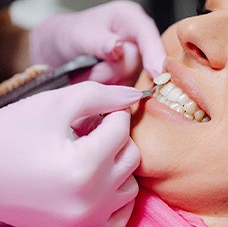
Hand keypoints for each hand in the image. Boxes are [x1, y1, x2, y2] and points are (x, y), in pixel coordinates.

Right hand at [0, 82, 141, 226]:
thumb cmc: (11, 135)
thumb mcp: (53, 105)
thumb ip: (99, 95)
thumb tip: (134, 95)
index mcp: (83, 167)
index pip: (121, 129)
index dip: (113, 113)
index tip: (99, 111)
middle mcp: (90, 200)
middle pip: (131, 156)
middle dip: (116, 137)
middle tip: (93, 131)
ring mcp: (87, 221)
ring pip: (130, 185)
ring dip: (117, 165)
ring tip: (91, 154)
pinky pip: (121, 213)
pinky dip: (115, 194)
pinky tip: (96, 181)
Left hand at [30, 0, 165, 84]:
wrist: (60, 52)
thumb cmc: (70, 35)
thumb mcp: (79, 34)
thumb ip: (99, 42)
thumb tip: (117, 48)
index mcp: (131, 20)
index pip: (148, 35)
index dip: (154, 54)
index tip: (156, 72)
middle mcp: (138, 42)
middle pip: (140, 64)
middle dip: (114, 72)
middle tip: (91, 70)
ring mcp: (135, 64)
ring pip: (131, 82)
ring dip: (107, 83)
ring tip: (89, 73)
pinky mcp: (130, 81)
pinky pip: (125, 94)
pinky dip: (108, 92)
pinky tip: (96, 81)